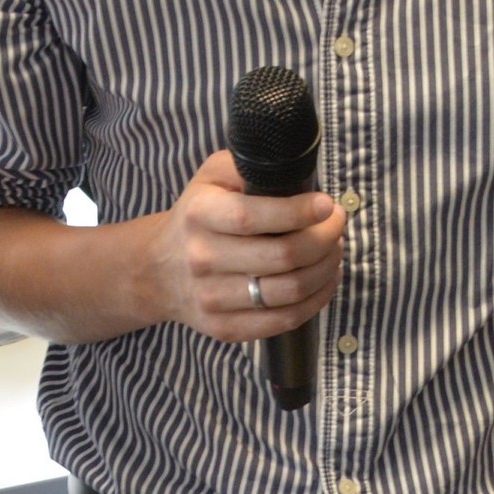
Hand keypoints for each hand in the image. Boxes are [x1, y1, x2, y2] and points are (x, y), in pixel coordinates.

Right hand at [142, 148, 343, 343]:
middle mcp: (202, 258)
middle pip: (282, 256)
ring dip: (325, 270)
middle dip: (324, 239)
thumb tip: (293, 172)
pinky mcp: (224, 328)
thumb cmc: (197, 217)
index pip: (253, 217)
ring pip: (289, 291)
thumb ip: (245, 165)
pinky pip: (284, 320)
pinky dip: (315, 300)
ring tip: (333, 251)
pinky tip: (323, 281)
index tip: (326, 206)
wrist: (158, 270)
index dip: (298, 213)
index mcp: (200, 214)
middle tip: (336, 226)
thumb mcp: (210, 177)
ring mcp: (212, 298)